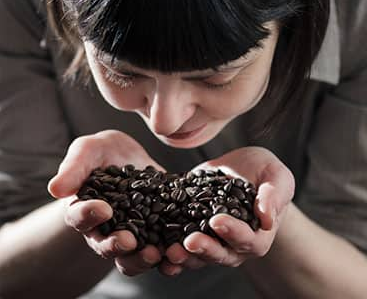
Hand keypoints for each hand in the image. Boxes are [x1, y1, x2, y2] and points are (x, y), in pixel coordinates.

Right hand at [48, 130, 167, 275]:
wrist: (132, 157)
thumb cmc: (103, 152)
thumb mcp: (88, 150)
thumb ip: (73, 167)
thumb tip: (55, 189)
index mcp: (82, 209)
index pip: (78, 217)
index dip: (88, 216)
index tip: (102, 208)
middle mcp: (103, 230)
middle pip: (104, 247)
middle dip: (115, 245)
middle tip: (127, 240)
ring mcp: (129, 237)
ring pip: (129, 260)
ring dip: (140, 260)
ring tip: (153, 253)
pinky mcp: (155, 238)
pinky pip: (159, 257)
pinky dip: (167, 260)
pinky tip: (176, 253)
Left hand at [162, 146, 295, 272]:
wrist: (237, 169)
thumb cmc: (261, 173)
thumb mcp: (274, 175)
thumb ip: (274, 194)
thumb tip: (266, 218)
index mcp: (257, 235)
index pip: (247, 240)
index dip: (234, 233)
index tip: (217, 221)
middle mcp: (232, 246)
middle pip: (220, 255)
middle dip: (205, 249)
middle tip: (190, 241)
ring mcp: (209, 242)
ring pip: (196, 257)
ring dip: (183, 257)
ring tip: (170, 251)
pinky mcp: (187, 233)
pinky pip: (176, 248)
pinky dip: (164, 252)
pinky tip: (153, 249)